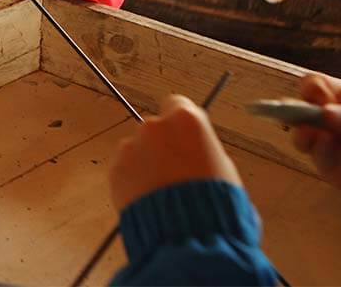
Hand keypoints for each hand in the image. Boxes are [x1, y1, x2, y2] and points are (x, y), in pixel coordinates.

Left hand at [109, 95, 241, 210]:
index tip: (182, 136)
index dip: (179, 122)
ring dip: (146, 163)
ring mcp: (132, 146)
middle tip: (174, 172)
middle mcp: (155, 126)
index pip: (177, 103)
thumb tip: (196, 150)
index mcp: (187, 120)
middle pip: (156, 128)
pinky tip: (148, 198)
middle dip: (162, 145)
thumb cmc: (215, 204)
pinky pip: (125, 169)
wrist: (187, 236)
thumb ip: (203, 149)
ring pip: (138, 149)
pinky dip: (132, 180)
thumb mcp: (224, 168)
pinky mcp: (116, 169)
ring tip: (161, 191)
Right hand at [292, 74, 340, 204]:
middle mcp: (328, 120)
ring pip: (301, 134)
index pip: (316, 86)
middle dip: (293, 109)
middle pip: (300, 108)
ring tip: (309, 132)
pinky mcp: (329, 166)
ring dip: (302, 131)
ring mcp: (326, 143)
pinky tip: (326, 144)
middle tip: (295, 112)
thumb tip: (324, 113)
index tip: (316, 95)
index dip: (312, 88)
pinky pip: (317, 156)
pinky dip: (319, 150)